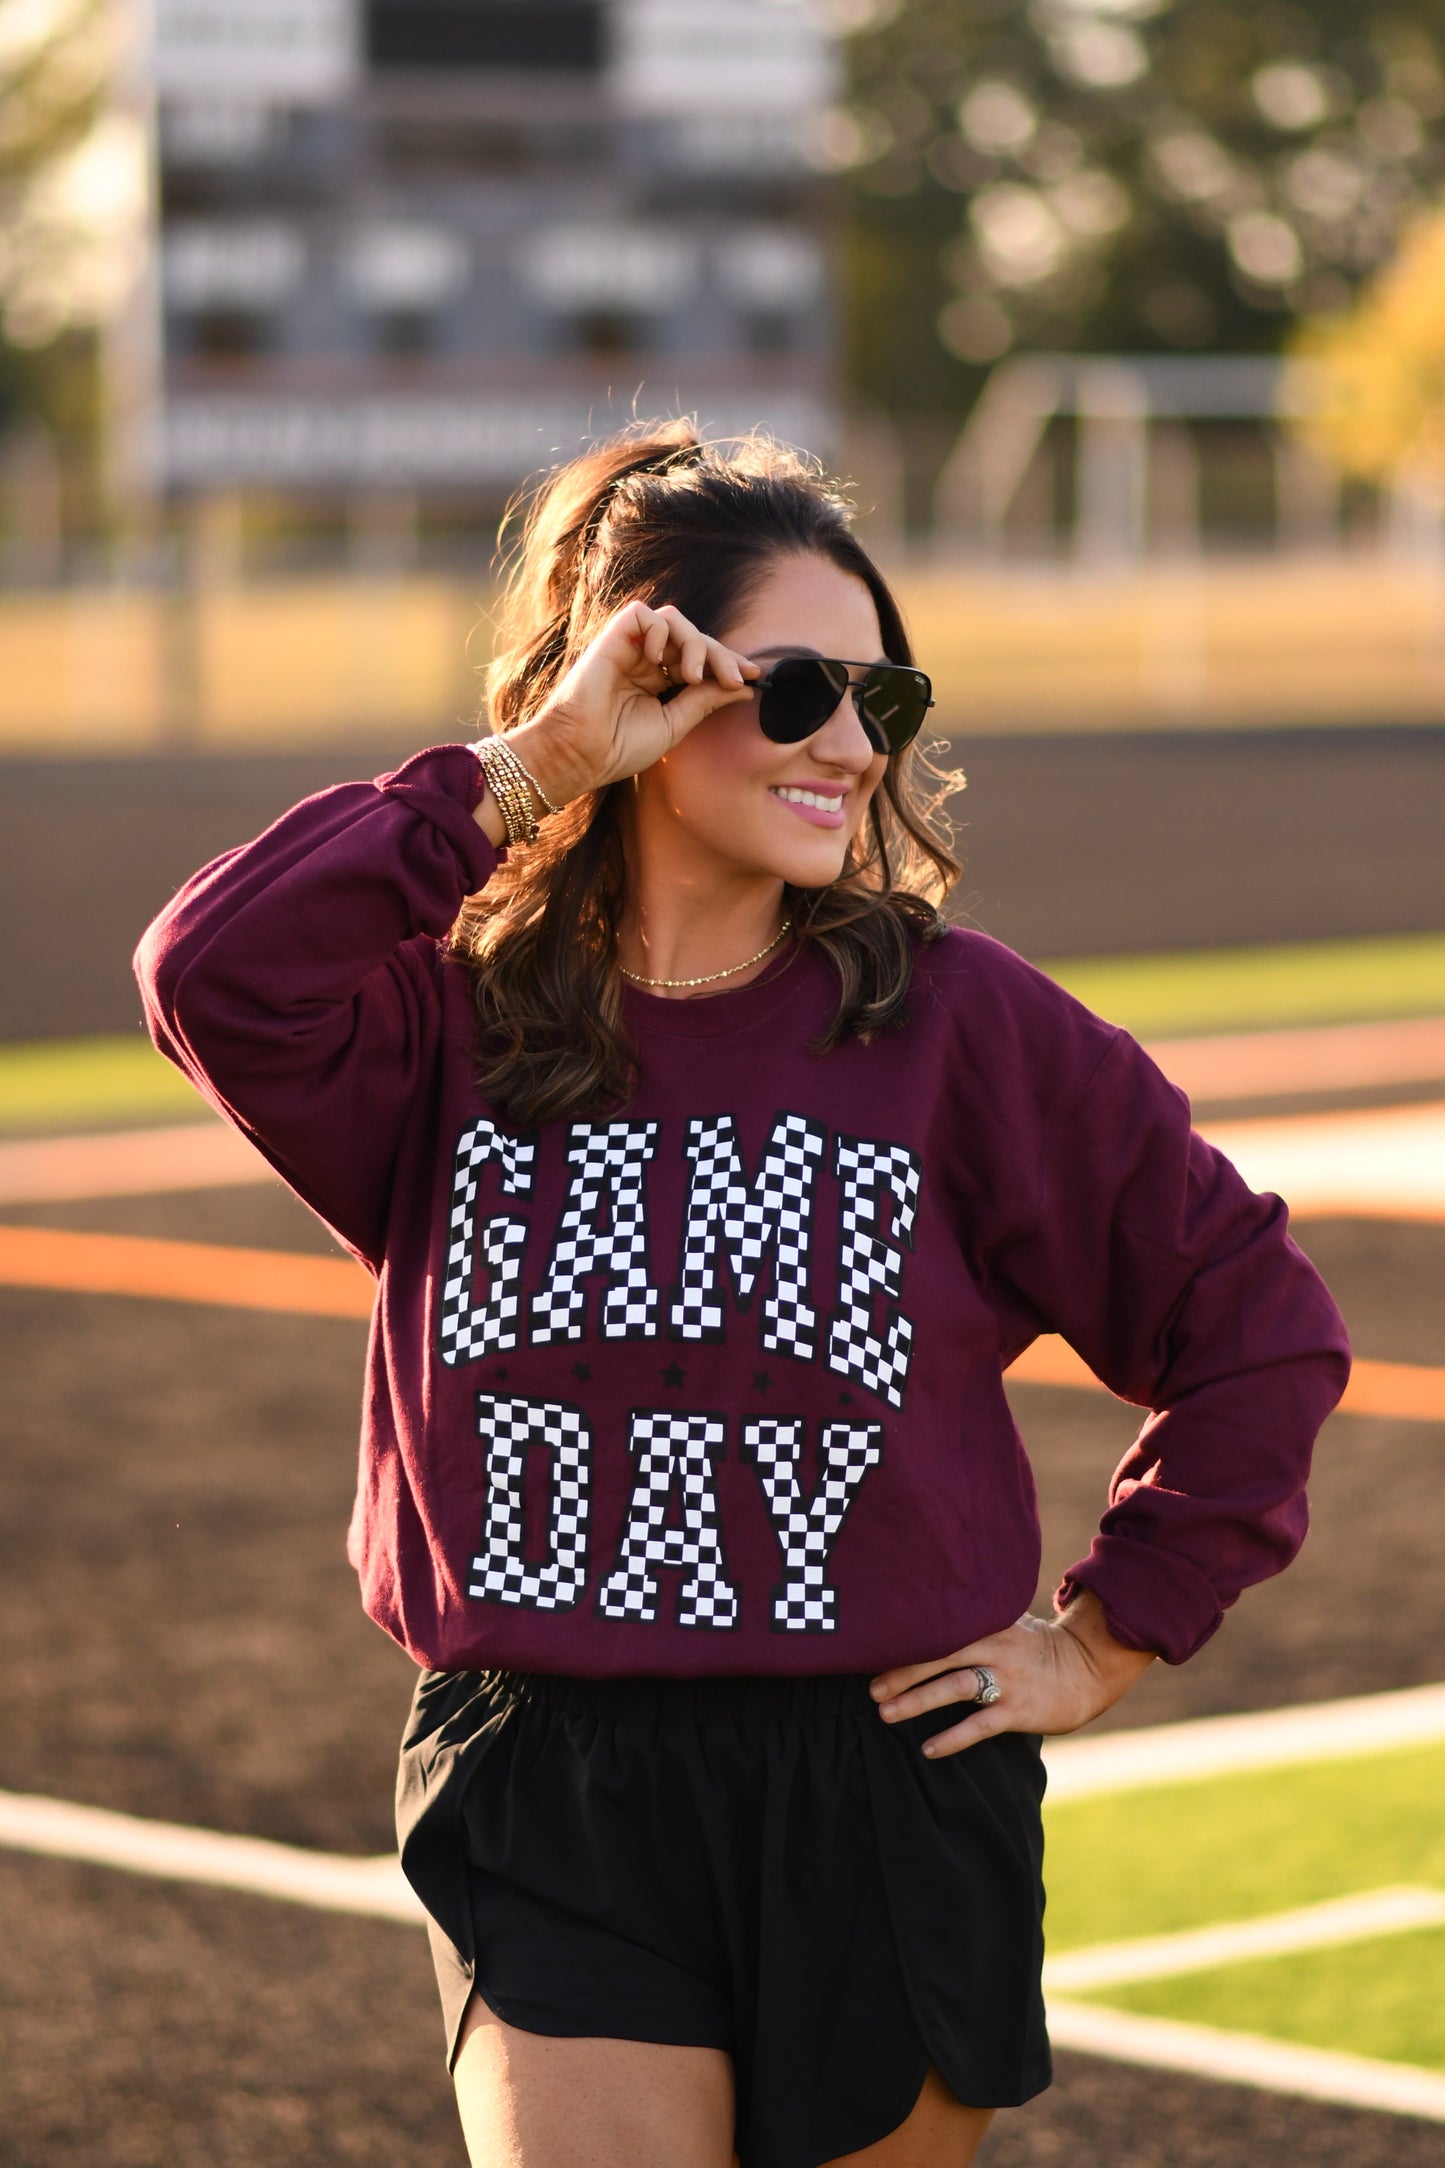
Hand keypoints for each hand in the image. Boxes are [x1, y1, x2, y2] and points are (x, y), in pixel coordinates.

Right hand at [499, 600, 759, 814]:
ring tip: (692, 675)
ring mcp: (630, 648)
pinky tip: (659, 662)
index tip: (754, 678)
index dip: (727, 663)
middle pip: (694, 637)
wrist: (581, 753)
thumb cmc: (619, 746)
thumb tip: (743, 687)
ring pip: (674, 621)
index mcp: (660, 681)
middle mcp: (646, 660)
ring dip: (693, 644)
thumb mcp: (674, 723)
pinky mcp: (612, 638)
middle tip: (735, 677)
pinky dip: (659, 632)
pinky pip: (643, 615)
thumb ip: (705, 700)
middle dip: (720, 655)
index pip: (701, 659)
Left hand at [868, 1591, 1155, 1759]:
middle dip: (901, 1672)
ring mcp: (1006, 1679)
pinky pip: (979, 1726)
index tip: (874, 1648)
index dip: (906, 1639)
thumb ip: (974, 1620)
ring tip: (886, 1712)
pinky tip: (928, 1748)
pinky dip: (952, 1738)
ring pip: (953, 1687)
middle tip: (870, 1687)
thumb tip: (929, 1616)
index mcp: (988, 1624)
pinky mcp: (1018, 1710)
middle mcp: (994, 1647)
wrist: (1087, 1667)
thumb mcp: (1007, 1620)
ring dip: (917, 1700)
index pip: (939, 1628)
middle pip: (938, 1656)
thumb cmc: (1037, 1646)